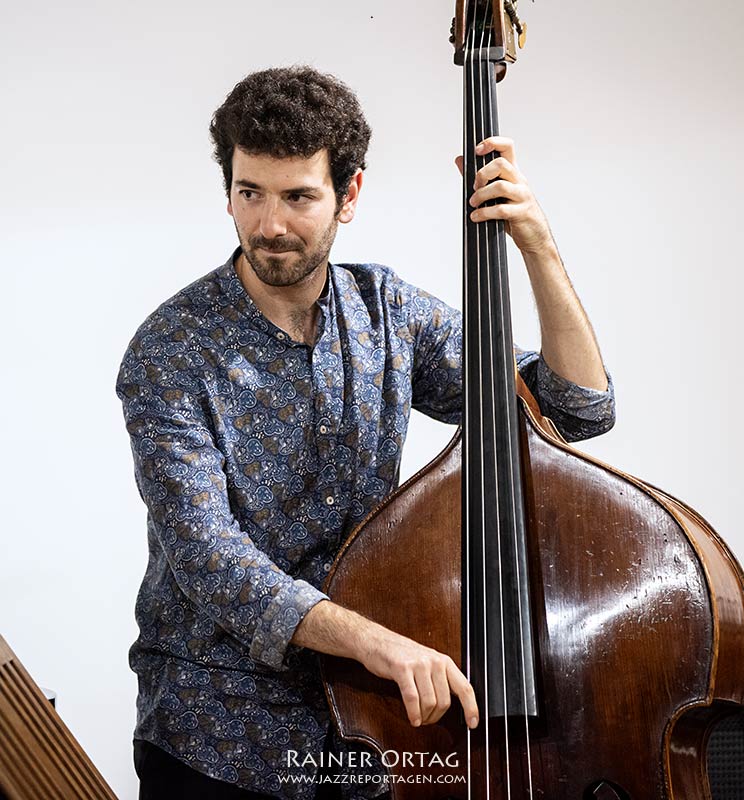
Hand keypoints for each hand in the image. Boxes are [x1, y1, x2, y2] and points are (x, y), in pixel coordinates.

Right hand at [358, 624, 478, 729]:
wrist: (376, 640)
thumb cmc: (401, 654)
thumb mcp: (427, 662)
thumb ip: (440, 679)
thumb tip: (451, 704)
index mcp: (443, 661)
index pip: (464, 687)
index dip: (471, 707)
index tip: (473, 723)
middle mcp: (434, 661)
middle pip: (444, 701)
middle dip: (436, 717)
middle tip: (428, 720)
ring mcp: (418, 664)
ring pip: (430, 702)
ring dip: (424, 717)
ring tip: (418, 719)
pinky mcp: (402, 669)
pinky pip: (413, 699)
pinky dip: (414, 713)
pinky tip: (413, 718)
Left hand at [455, 136, 553, 255]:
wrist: (535, 236)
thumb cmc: (515, 214)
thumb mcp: (497, 193)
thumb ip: (478, 176)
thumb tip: (459, 160)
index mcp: (513, 173)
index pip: (507, 147)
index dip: (492, 143)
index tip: (477, 150)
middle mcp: (519, 181)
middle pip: (501, 164)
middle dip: (482, 174)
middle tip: (474, 187)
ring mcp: (522, 196)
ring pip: (500, 186)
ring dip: (481, 195)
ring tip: (473, 204)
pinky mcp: (521, 213)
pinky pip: (501, 209)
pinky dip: (484, 213)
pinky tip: (476, 217)